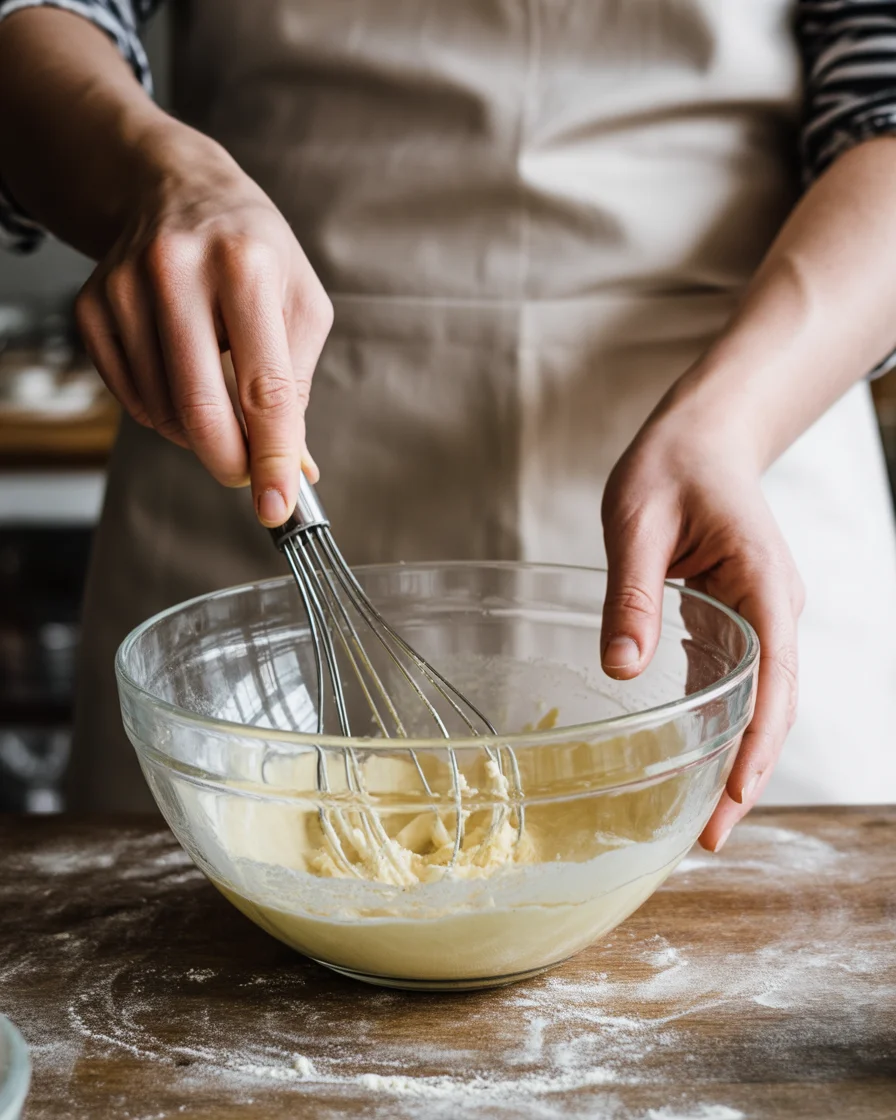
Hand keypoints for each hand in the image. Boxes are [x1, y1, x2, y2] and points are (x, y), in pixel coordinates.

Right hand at [75, 122, 331, 525]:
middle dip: (229, 462)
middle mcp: (177, 272)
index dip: (272, 457)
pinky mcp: (92, 308)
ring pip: (163, 413)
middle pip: (200, 410)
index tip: (278, 506)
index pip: (263, 387)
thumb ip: (296, 384)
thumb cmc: (252, 252)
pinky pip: (131, 398)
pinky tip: (182, 375)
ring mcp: (125, 290)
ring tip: (219, 394)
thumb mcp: (300, 302)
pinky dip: (164, 411)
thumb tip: (292, 467)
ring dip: (198, 433)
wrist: (175, 190)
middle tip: (247, 473)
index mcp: (246, 267)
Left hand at [600, 407, 804, 850]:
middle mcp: (773, 605)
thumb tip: (621, 669)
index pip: (774, 674)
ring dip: (734, 753)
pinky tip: (691, 753)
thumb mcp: (637, 521)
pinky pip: (733, 676)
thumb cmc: (673, 464)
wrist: (703, 435)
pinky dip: (717, 719)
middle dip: (747, 769)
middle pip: (772, 701)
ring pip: (757, 697)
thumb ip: (633, 593)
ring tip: (702, 815)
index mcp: (762, 580)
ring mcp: (759, 613)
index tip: (737, 793)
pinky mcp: (736, 616)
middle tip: (710, 835)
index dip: (758, 740)